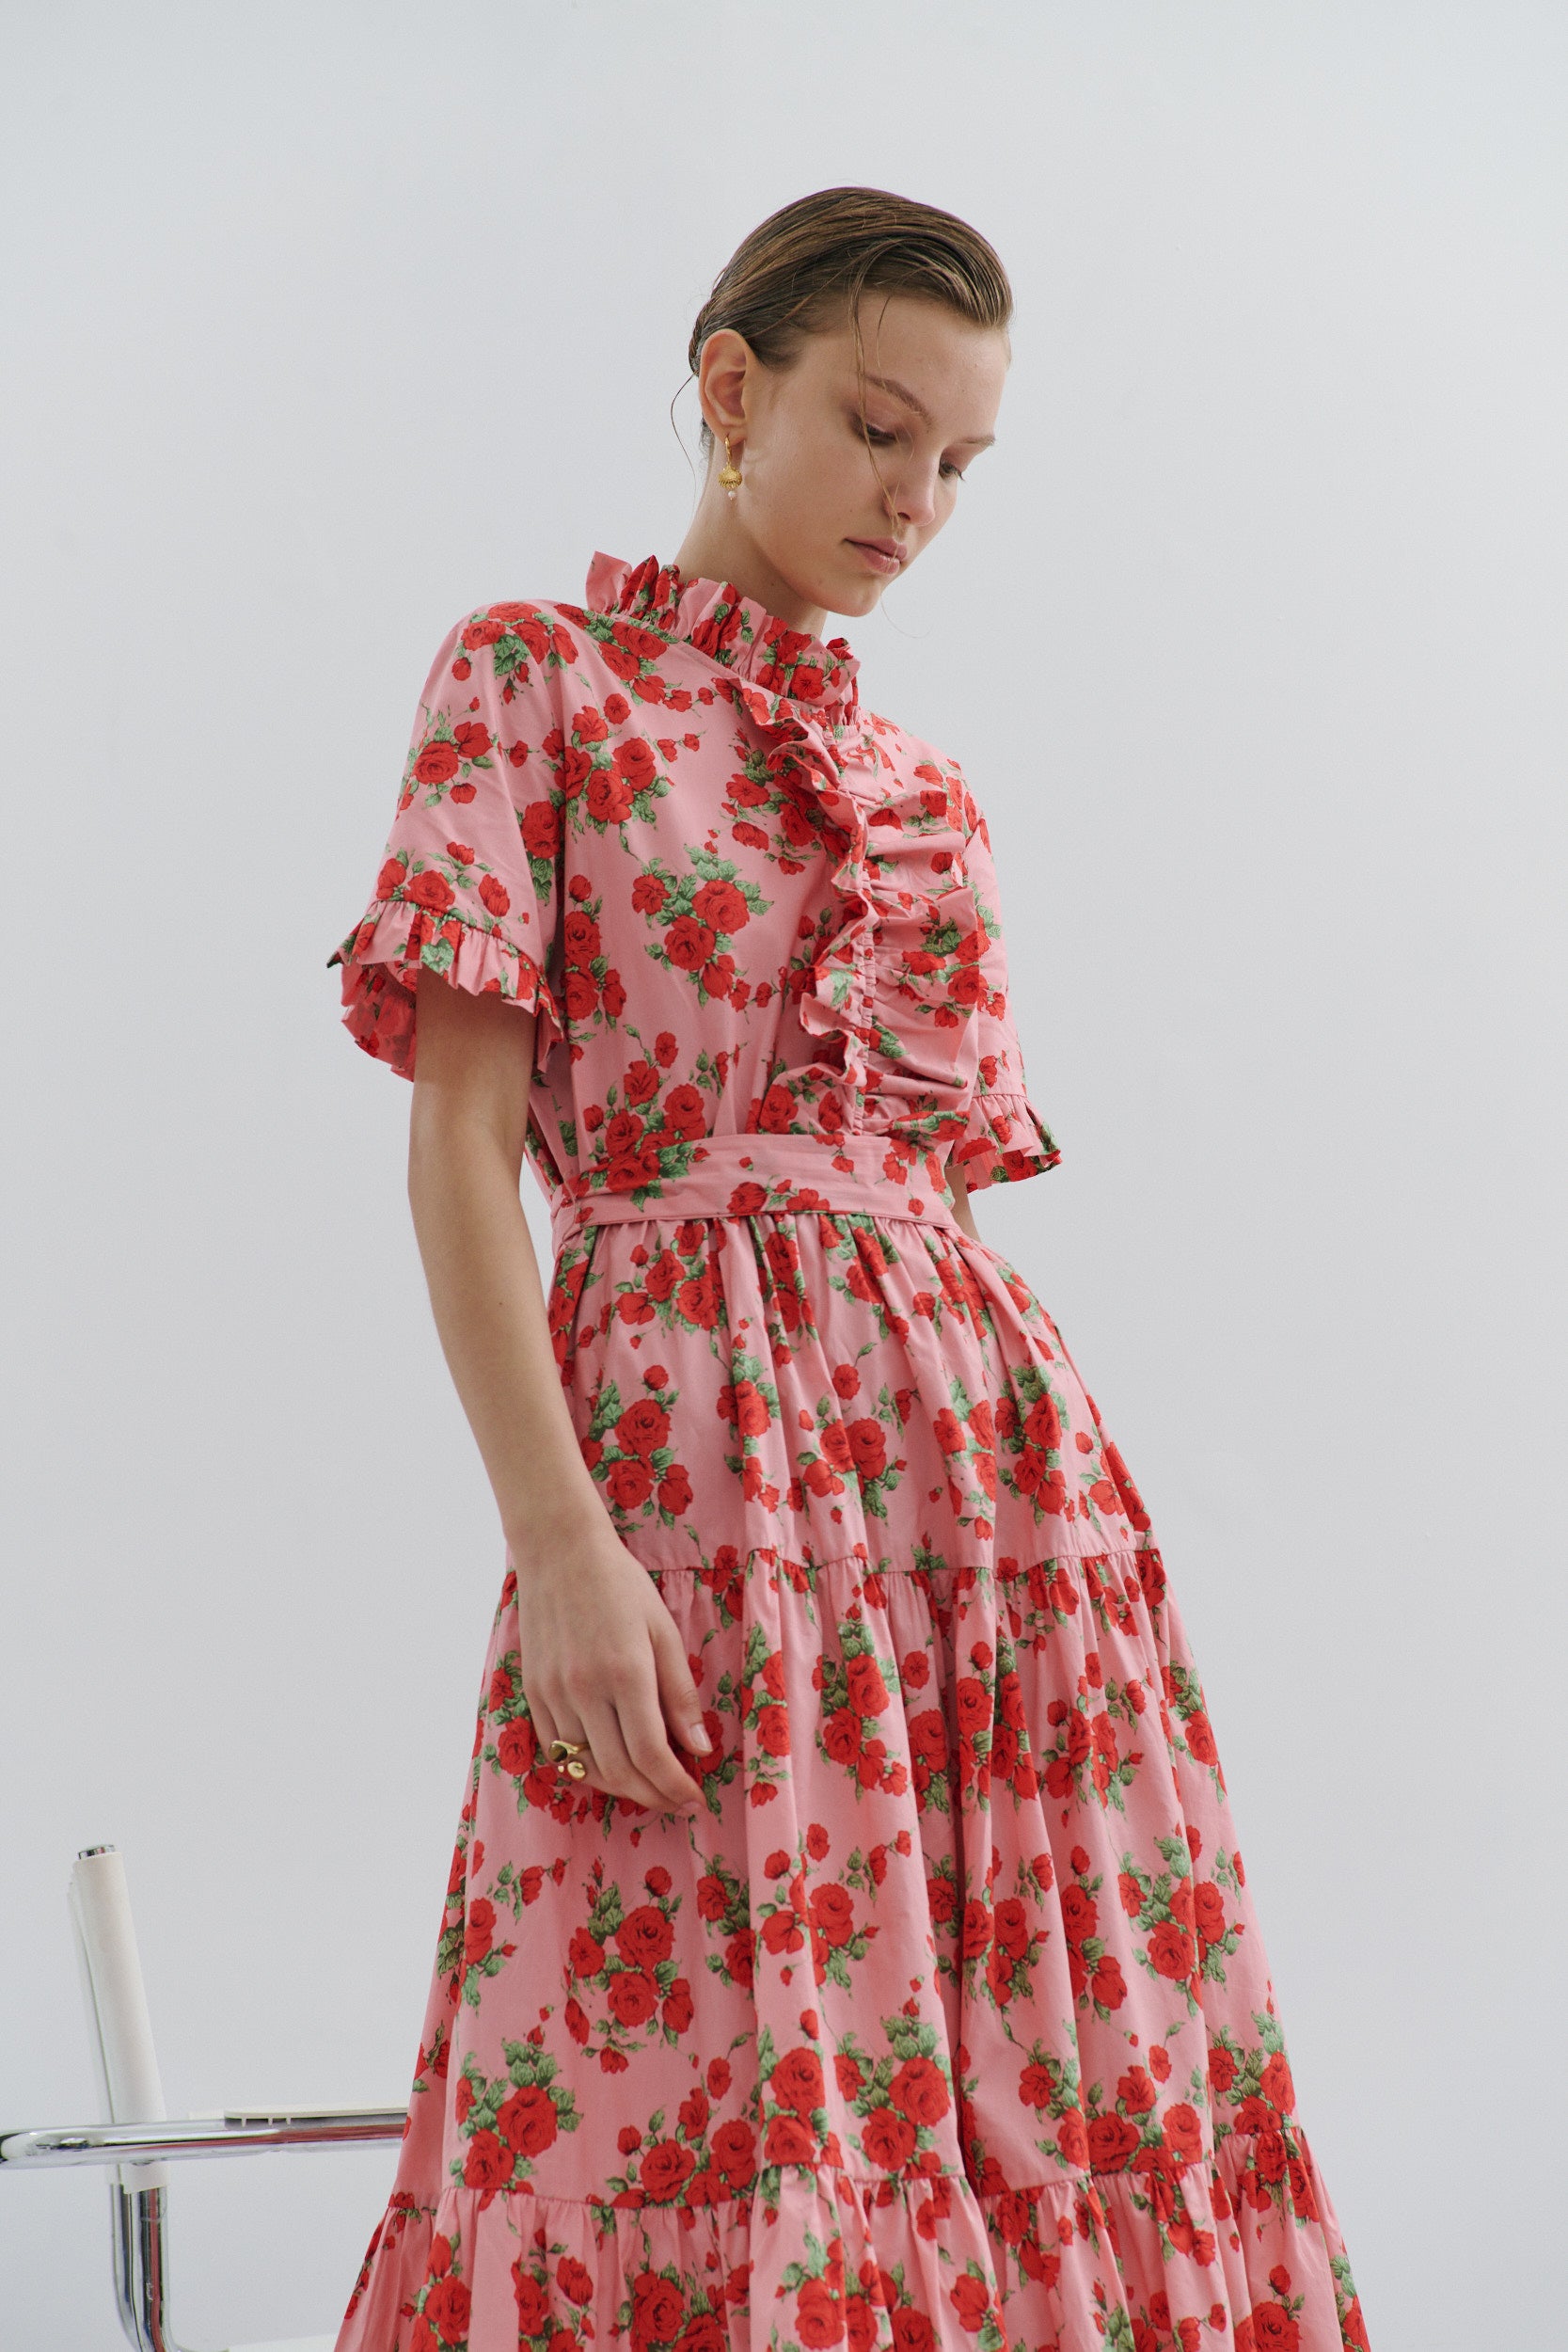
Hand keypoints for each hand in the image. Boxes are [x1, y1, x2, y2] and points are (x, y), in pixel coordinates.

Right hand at [511, 1509, 710, 1816]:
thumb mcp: (664, 1632)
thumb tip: (699, 1749)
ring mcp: (553, 1694)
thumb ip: (680, 1694)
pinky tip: (609, 1768)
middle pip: (619, 1771)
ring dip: (620, 1788)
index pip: (652, 1755)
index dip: (675, 1787)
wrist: (560, 1553)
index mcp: (626, 1672)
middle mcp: (584, 1690)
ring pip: (585, 1767)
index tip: (695, 1799)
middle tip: (677, 1801)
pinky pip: (556, 1751)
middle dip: (653, 1796)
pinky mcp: (533, 1694)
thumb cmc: (622, 1586)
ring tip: (648, 1788)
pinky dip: (585, 1769)